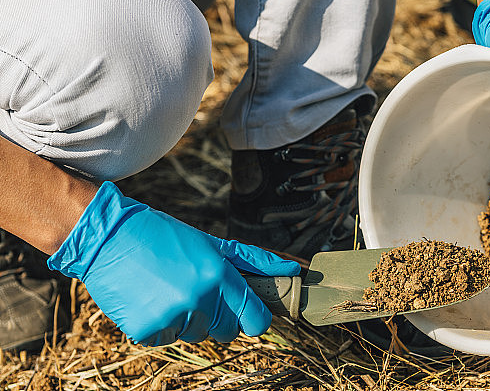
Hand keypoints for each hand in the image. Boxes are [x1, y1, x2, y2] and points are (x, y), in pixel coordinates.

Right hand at [47, 182, 299, 345]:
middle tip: (199, 291)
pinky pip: (167, 339)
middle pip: (227, 331)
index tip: (248, 313)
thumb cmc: (165, 237)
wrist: (109, 237)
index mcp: (219, 276)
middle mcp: (199, 299)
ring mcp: (172, 317)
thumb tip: (292, 271)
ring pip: (196, 335)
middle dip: (219, 317)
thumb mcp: (213, 244)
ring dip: (188, 319)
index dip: (255, 318)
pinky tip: (150, 298)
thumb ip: (255, 261)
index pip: (256, 320)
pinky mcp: (146, 330)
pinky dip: (161, 325)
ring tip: (169, 289)